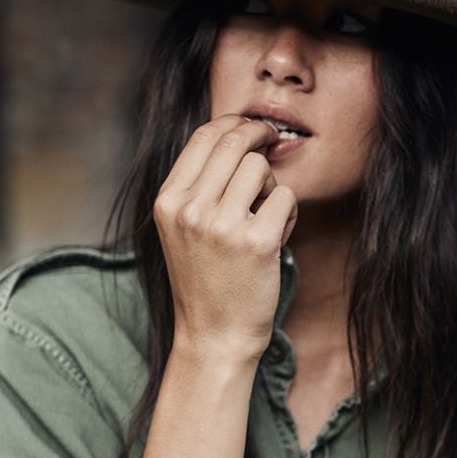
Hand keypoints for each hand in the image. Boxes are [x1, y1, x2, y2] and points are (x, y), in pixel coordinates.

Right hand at [153, 115, 296, 364]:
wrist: (213, 336)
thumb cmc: (204, 280)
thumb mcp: (181, 228)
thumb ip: (197, 185)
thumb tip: (235, 134)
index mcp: (167, 201)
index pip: (203, 136)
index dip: (234, 121)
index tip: (252, 125)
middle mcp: (189, 209)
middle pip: (234, 141)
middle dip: (260, 134)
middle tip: (274, 140)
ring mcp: (221, 225)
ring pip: (261, 167)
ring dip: (272, 184)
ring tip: (265, 215)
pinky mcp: (256, 242)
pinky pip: (285, 198)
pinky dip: (288, 214)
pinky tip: (276, 238)